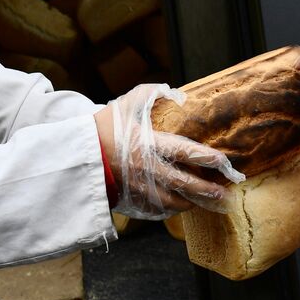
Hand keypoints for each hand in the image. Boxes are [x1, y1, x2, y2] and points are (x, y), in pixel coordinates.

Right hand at [96, 84, 244, 219]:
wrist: (75, 155)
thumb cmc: (101, 128)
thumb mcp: (124, 105)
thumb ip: (148, 94)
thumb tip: (171, 89)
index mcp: (148, 145)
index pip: (185, 152)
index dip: (206, 158)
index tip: (223, 162)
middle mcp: (146, 169)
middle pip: (183, 183)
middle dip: (205, 190)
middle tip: (222, 194)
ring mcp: (137, 187)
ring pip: (169, 201)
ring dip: (188, 203)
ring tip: (202, 203)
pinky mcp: (128, 199)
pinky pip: (153, 209)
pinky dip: (167, 209)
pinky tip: (176, 207)